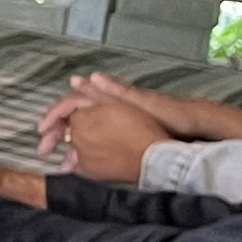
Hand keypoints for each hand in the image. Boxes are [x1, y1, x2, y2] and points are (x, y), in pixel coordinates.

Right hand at [35, 72, 167, 170]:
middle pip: (75, 120)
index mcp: (113, 101)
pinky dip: (88, 153)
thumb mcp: (144, 103)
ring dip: (73, 148)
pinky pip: (99, 145)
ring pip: (86, 134)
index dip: (55, 116)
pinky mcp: (126, 137)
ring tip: (64, 164)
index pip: (73, 105)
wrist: (199, 128)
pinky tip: (83, 165)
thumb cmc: (173, 114)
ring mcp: (119, 124)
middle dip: (58, 134)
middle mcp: (112, 111)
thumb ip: (116, 92)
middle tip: (45, 151)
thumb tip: (87, 76)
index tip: (42, 132)